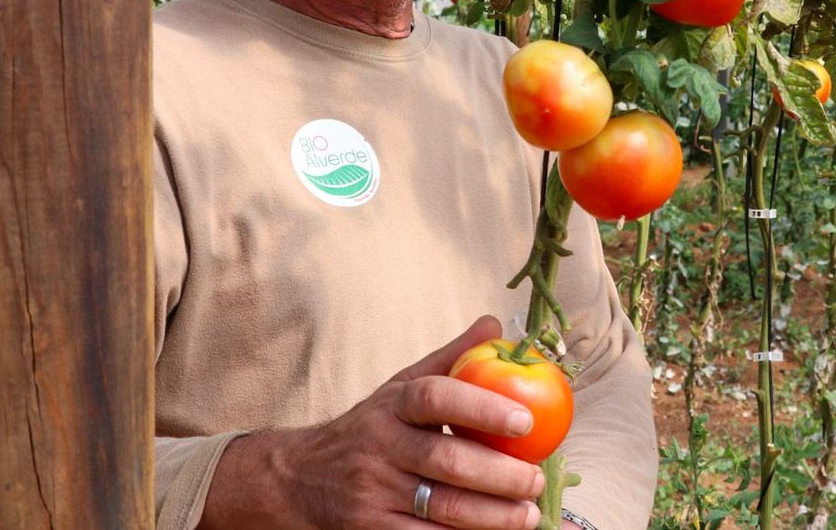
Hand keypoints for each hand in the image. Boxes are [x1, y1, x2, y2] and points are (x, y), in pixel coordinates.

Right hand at [200, 316, 545, 529]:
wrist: (299, 477)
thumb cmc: (371, 428)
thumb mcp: (401, 387)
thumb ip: (450, 359)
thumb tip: (495, 324)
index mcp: (393, 405)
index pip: (437, 397)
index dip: (484, 407)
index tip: (526, 421)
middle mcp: (379, 446)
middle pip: (446, 461)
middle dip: (501, 475)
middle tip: (536, 480)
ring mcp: (372, 492)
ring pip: (441, 507)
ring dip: (492, 516)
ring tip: (528, 515)